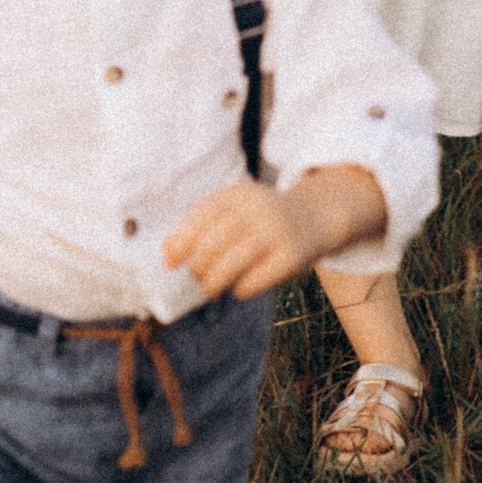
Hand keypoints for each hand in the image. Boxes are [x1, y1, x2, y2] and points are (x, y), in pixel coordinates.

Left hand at [162, 180, 326, 299]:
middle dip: (198, 267)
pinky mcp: (292, 255)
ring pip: (231, 263)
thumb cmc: (262, 221)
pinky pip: (254, 280)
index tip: (173, 263)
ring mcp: (278, 231)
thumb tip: (167, 253)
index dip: (181, 242)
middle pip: (213, 242)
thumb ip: (201, 228)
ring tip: (211, 289)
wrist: (315, 216)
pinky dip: (239, 289)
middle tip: (198, 279)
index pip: (201, 216)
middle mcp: (259, 207)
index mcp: (240, 193)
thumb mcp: (235, 212)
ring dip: (213, 282)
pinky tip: (240, 288)